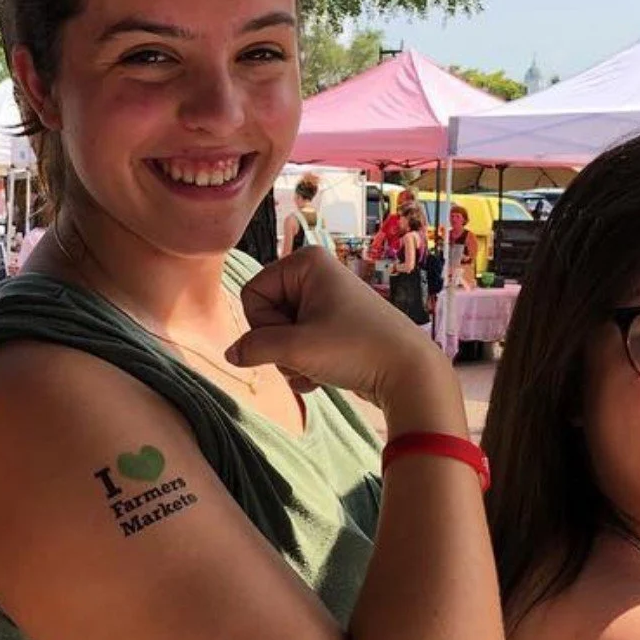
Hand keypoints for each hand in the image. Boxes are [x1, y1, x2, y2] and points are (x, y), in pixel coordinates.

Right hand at [228, 247, 445, 406]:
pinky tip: (322, 377)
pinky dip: (304, 365)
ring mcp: (325, 301)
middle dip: (279, 346)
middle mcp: (315, 275)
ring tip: (318, 369)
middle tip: (307, 356)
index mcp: (306, 262)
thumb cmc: (356, 349)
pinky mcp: (333, 327)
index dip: (262, 324)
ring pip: (280, 335)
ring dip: (291, 361)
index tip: (292, 337)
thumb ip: (255, 348)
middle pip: (266, 315)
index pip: (252, 293)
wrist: (409, 374)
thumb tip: (230, 355)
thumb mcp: (296, 349)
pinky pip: (299, 345)